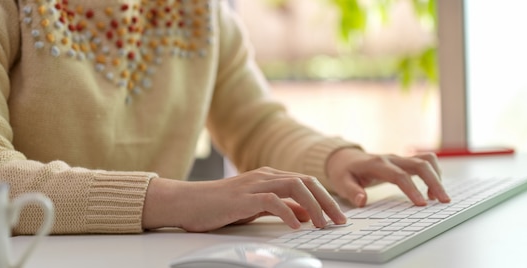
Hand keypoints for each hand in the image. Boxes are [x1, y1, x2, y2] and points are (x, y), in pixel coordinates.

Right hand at [142, 167, 346, 231]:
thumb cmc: (219, 206)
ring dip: (313, 207)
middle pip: (306, 182)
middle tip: (339, 221)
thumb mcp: (256, 207)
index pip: (307, 182)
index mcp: (270, 176)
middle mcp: (265, 176)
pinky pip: (272, 201)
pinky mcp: (243, 197)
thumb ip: (281, 207)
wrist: (187, 202)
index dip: (326, 198)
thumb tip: (306, 214)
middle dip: (327, 202)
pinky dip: (288, 212)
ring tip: (322, 224)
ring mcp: (254, 184)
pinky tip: (297, 226)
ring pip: (294, 188)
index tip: (338, 216)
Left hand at [326, 148, 450, 206]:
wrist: (346, 158)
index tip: (422, 204)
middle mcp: (392, 158)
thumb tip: (362, 200)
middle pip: (419, 164)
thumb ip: (351, 191)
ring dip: (437, 176)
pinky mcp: (405, 161)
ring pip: (426, 160)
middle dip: (434, 181)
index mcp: (377, 164)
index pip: (399, 175)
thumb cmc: (344, 172)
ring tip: (438, 198)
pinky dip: (434, 174)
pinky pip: (426, 162)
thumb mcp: (341, 182)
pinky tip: (432, 191)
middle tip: (443, 201)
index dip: (412, 188)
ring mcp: (400, 158)